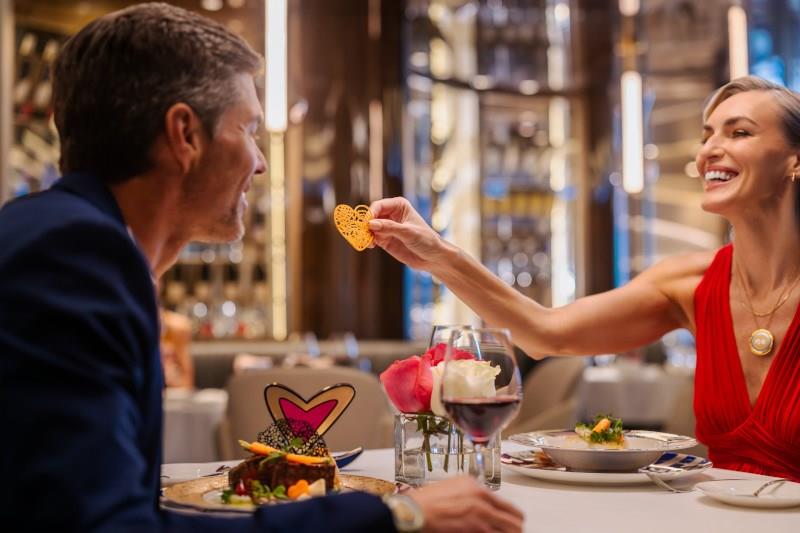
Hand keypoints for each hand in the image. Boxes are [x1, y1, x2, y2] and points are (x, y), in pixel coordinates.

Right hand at [368, 197, 451, 270]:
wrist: (433, 257)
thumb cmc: (426, 240)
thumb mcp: (408, 232)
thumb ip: (390, 227)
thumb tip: (370, 224)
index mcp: (399, 206)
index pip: (379, 205)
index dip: (371, 213)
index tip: (367, 223)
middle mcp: (391, 214)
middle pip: (372, 215)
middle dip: (366, 224)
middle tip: (364, 233)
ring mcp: (387, 227)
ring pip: (369, 227)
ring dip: (365, 233)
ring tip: (368, 241)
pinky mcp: (384, 240)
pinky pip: (372, 238)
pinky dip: (368, 240)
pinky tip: (371, 245)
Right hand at [407, 476, 523, 532]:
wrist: (415, 511)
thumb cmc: (428, 500)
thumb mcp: (455, 485)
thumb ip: (475, 493)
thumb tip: (486, 502)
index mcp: (479, 490)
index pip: (511, 509)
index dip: (514, 520)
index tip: (514, 525)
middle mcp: (483, 504)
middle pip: (515, 525)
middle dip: (515, 531)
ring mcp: (479, 522)